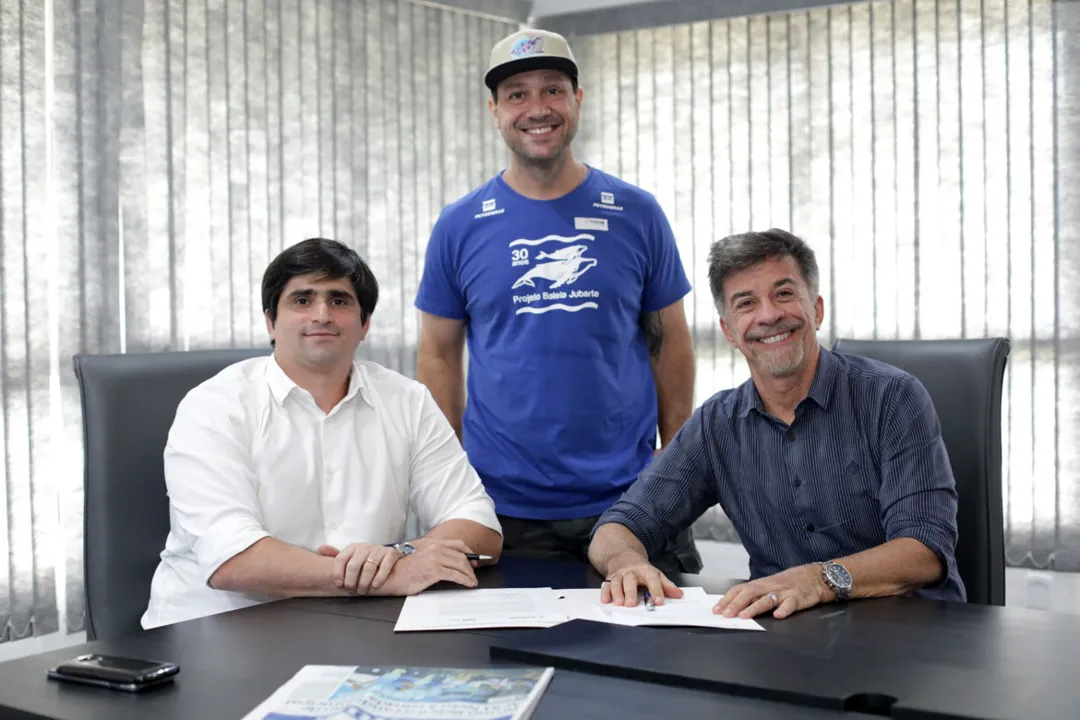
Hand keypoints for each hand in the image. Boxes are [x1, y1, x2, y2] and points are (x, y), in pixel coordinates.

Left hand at [318, 543, 400, 594]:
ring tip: (362, 590)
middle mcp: (365, 547)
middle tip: (352, 590)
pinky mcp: (391, 554)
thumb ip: (336, 555)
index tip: (339, 584)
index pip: (341, 559)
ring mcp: (378, 550)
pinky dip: (380, 577)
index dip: (338, 573)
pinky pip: (384, 566)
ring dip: (364, 582)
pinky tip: (375, 585)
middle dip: (351, 581)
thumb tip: (321, 549)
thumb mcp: (351, 556)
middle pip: (354, 565)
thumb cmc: (366, 559)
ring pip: (369, 567)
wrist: (389, 555)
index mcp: (353, 548)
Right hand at [389, 539, 478, 595]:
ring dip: (469, 574)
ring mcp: (434, 558)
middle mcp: (434, 548)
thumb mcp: (420, 557)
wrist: (390, 576)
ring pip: (460, 565)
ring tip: (472, 581)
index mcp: (432, 543)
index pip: (458, 544)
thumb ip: (434, 555)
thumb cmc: (403, 570)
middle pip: (461, 555)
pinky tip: (468, 584)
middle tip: (474, 575)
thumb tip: (451, 562)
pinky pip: (455, 575)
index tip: (474, 561)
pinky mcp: (434, 570)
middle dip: (471, 567)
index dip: (469, 553)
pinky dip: (465, 580)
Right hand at [600, 553, 682, 606]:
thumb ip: (667, 585)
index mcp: (646, 571)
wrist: (624, 557)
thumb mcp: (656, 574)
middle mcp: (631, 572)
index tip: (658, 601)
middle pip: (631, 579)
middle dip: (631, 592)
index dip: (656, 590)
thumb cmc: (642, 570)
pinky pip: (606, 585)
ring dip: (617, 592)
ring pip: (617, 581)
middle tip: (631, 604)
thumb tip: (679, 594)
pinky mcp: (610, 578)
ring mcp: (619, 574)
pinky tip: (605, 600)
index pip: (652, 579)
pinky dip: (605, 592)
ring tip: (619, 603)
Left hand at [713, 564, 832, 619]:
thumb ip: (754, 595)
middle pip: (749, 593)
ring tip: (744, 616)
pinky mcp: (798, 598)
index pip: (740, 590)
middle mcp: (769, 586)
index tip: (716, 609)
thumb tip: (734, 605)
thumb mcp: (769, 586)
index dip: (727, 599)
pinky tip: (778, 616)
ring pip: (767, 599)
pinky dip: (784, 610)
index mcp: (761, 584)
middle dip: (736, 604)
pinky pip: (790, 604)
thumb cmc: (788, 583)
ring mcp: (783, 592)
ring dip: (754, 608)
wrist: (813, 576)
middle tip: (725, 615)